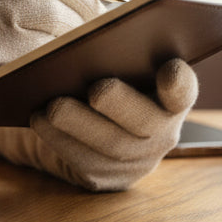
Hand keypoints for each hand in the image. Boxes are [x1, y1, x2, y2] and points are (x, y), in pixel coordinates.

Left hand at [0, 58, 198, 191]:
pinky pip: (85, 163)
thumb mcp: (114, 62)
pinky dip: (60, 140)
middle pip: (146, 122)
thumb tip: (91, 43)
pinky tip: (39, 119)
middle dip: (122, 104)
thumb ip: (114, 51)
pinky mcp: (107, 178)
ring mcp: (137, 160)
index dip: (179, 82)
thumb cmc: (104, 77)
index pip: (183, 91)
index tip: (168, 68)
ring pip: (112, 146)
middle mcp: (162, 132)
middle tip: (97, 89)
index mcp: (170, 96)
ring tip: (53, 106)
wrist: (87, 121)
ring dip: (80, 124)